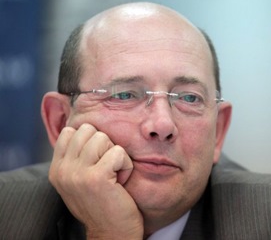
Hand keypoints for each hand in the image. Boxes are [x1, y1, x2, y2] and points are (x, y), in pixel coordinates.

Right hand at [48, 124, 141, 238]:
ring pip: (102, 138)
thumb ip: (77, 158)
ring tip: (114, 176)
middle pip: (88, 130)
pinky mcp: (95, 177)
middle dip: (104, 145)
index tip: (98, 162)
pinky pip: (118, 152)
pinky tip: (121, 182)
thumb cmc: (103, 204)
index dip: (91, 140)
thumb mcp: (80, 181)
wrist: (112, 233)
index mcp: (56, 169)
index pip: (71, 131)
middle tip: (108, 169)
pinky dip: (126, 165)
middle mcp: (62, 170)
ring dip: (116, 155)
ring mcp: (76, 173)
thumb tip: (86, 129)